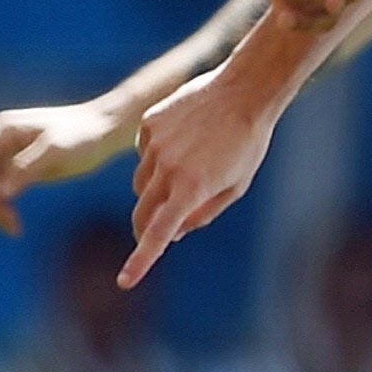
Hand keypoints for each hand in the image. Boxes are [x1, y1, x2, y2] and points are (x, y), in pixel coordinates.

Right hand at [0, 101, 129, 232]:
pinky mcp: (19, 165)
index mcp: (3, 128)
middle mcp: (1, 138)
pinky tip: (15, 221)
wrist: (105, 129)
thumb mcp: (57, 150)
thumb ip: (27, 167)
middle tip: (8, 224)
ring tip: (14, 228)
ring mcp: (9, 151)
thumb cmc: (84, 135)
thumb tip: (2, 191)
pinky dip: (1, 204)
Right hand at [124, 66, 281, 284]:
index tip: (125, 282)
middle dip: (144, 228)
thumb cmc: (246, 143)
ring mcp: (154, 144)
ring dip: (155, 188)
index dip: (141, 261)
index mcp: (191, 188)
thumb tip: (172, 232)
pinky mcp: (148, 124)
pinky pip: (144, 152)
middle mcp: (167, 168)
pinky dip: (157, 156)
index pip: (159, 234)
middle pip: (141, 212)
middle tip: (154, 232)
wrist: (244, 89)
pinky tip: (183, 140)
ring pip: (141, 182)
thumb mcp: (235, 187)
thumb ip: (202, 214)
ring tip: (188, 167)